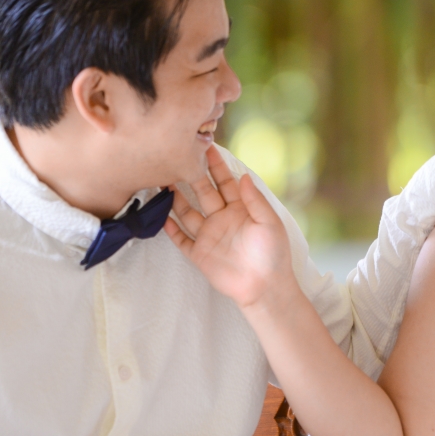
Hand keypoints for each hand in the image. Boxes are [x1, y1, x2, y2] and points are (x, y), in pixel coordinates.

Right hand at [163, 146, 294, 308]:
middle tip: (177, 158)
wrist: (265, 288)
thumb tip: (244, 176)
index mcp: (241, 209)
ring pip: (188, 212)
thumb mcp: (269, 223)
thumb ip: (255, 200)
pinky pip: (181, 239)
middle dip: (191, 176)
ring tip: (162, 181)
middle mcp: (222, 219)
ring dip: (176, 198)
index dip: (216, 166)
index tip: (205, 147)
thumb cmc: (273, 255)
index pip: (225, 182)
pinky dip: (171, 228)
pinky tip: (161, 215)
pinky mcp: (199, 254)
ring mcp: (209, 236)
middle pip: (203, 193)